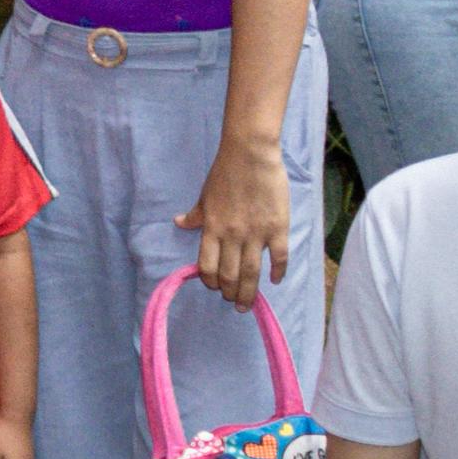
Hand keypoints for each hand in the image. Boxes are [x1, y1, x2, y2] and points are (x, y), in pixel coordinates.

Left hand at [172, 140, 294, 304]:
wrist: (250, 154)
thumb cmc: (225, 173)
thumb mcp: (204, 196)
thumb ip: (195, 215)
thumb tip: (178, 223)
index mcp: (212, 229)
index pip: (207, 266)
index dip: (210, 282)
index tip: (215, 288)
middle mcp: (232, 236)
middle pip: (230, 275)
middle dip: (231, 294)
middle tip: (234, 303)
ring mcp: (256, 233)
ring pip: (251, 272)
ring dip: (249, 292)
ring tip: (248, 304)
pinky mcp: (277, 227)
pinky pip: (278, 257)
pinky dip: (277, 272)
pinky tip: (275, 280)